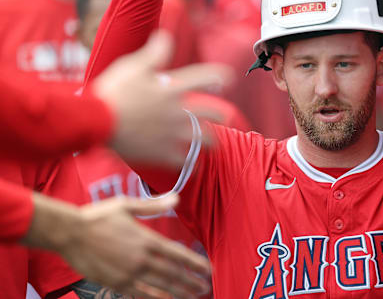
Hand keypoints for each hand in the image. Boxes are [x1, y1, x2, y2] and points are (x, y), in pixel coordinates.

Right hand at [25, 194, 210, 298]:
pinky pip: (140, 293)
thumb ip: (154, 205)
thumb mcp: (127, 205)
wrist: (69, 233)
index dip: (195, 263)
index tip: (207, 269)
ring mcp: (129, 273)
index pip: (178, 254)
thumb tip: (177, 198)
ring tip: (192, 296)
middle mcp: (141, 259)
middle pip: (173, 274)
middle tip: (204, 287)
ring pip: (160, 287)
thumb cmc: (97, 217)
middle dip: (191, 281)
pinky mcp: (116, 283)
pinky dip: (155, 297)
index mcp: (146, 239)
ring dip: (178, 292)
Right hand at [92, 31, 231, 166]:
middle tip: (225, 116)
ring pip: (205, 140)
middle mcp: (179, 111)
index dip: (220, 76)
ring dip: (212, 140)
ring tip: (214, 143)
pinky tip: (193, 163)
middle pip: (214, 113)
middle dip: (223, 114)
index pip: (206, 77)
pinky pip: (185, 161)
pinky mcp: (163, 153)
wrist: (96, 122)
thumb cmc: (112, 92)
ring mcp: (173, 134)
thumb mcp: (132, 66)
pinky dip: (190, 163)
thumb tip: (165, 35)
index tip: (228, 78)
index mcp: (173, 88)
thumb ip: (154, 53)